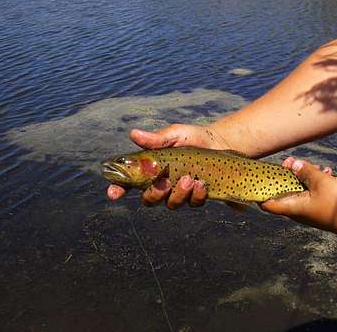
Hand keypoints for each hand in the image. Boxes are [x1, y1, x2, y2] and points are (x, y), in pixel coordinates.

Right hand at [106, 124, 229, 208]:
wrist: (223, 143)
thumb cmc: (194, 137)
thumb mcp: (176, 134)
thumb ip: (156, 139)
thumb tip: (133, 133)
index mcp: (152, 168)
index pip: (129, 182)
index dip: (118, 189)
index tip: (113, 193)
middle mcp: (163, 183)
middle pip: (149, 199)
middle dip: (155, 194)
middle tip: (166, 182)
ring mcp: (180, 192)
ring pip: (171, 204)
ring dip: (178, 194)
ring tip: (190, 178)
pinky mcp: (198, 197)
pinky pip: (192, 204)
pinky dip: (196, 195)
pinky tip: (202, 184)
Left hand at [261, 158, 336, 234]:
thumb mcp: (321, 181)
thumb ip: (305, 171)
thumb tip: (292, 164)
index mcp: (292, 207)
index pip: (266, 204)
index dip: (258, 192)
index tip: (259, 178)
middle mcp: (298, 212)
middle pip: (283, 192)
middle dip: (287, 175)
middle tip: (294, 162)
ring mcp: (309, 211)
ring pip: (299, 191)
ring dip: (305, 177)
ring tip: (317, 167)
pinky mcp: (319, 209)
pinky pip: (311, 194)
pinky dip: (315, 183)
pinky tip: (327, 173)